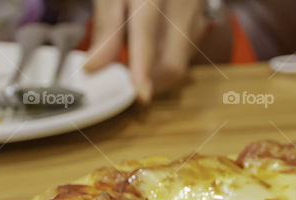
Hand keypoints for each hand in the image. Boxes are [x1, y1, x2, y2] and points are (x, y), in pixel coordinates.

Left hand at [84, 0, 206, 102]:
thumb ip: (106, 27)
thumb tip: (94, 67)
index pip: (148, 32)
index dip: (143, 66)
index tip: (141, 94)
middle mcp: (180, 4)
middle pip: (172, 61)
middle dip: (150, 82)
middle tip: (129, 83)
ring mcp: (195, 13)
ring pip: (180, 61)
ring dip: (156, 71)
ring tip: (136, 61)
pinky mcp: (200, 20)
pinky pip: (185, 51)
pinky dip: (165, 59)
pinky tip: (151, 50)